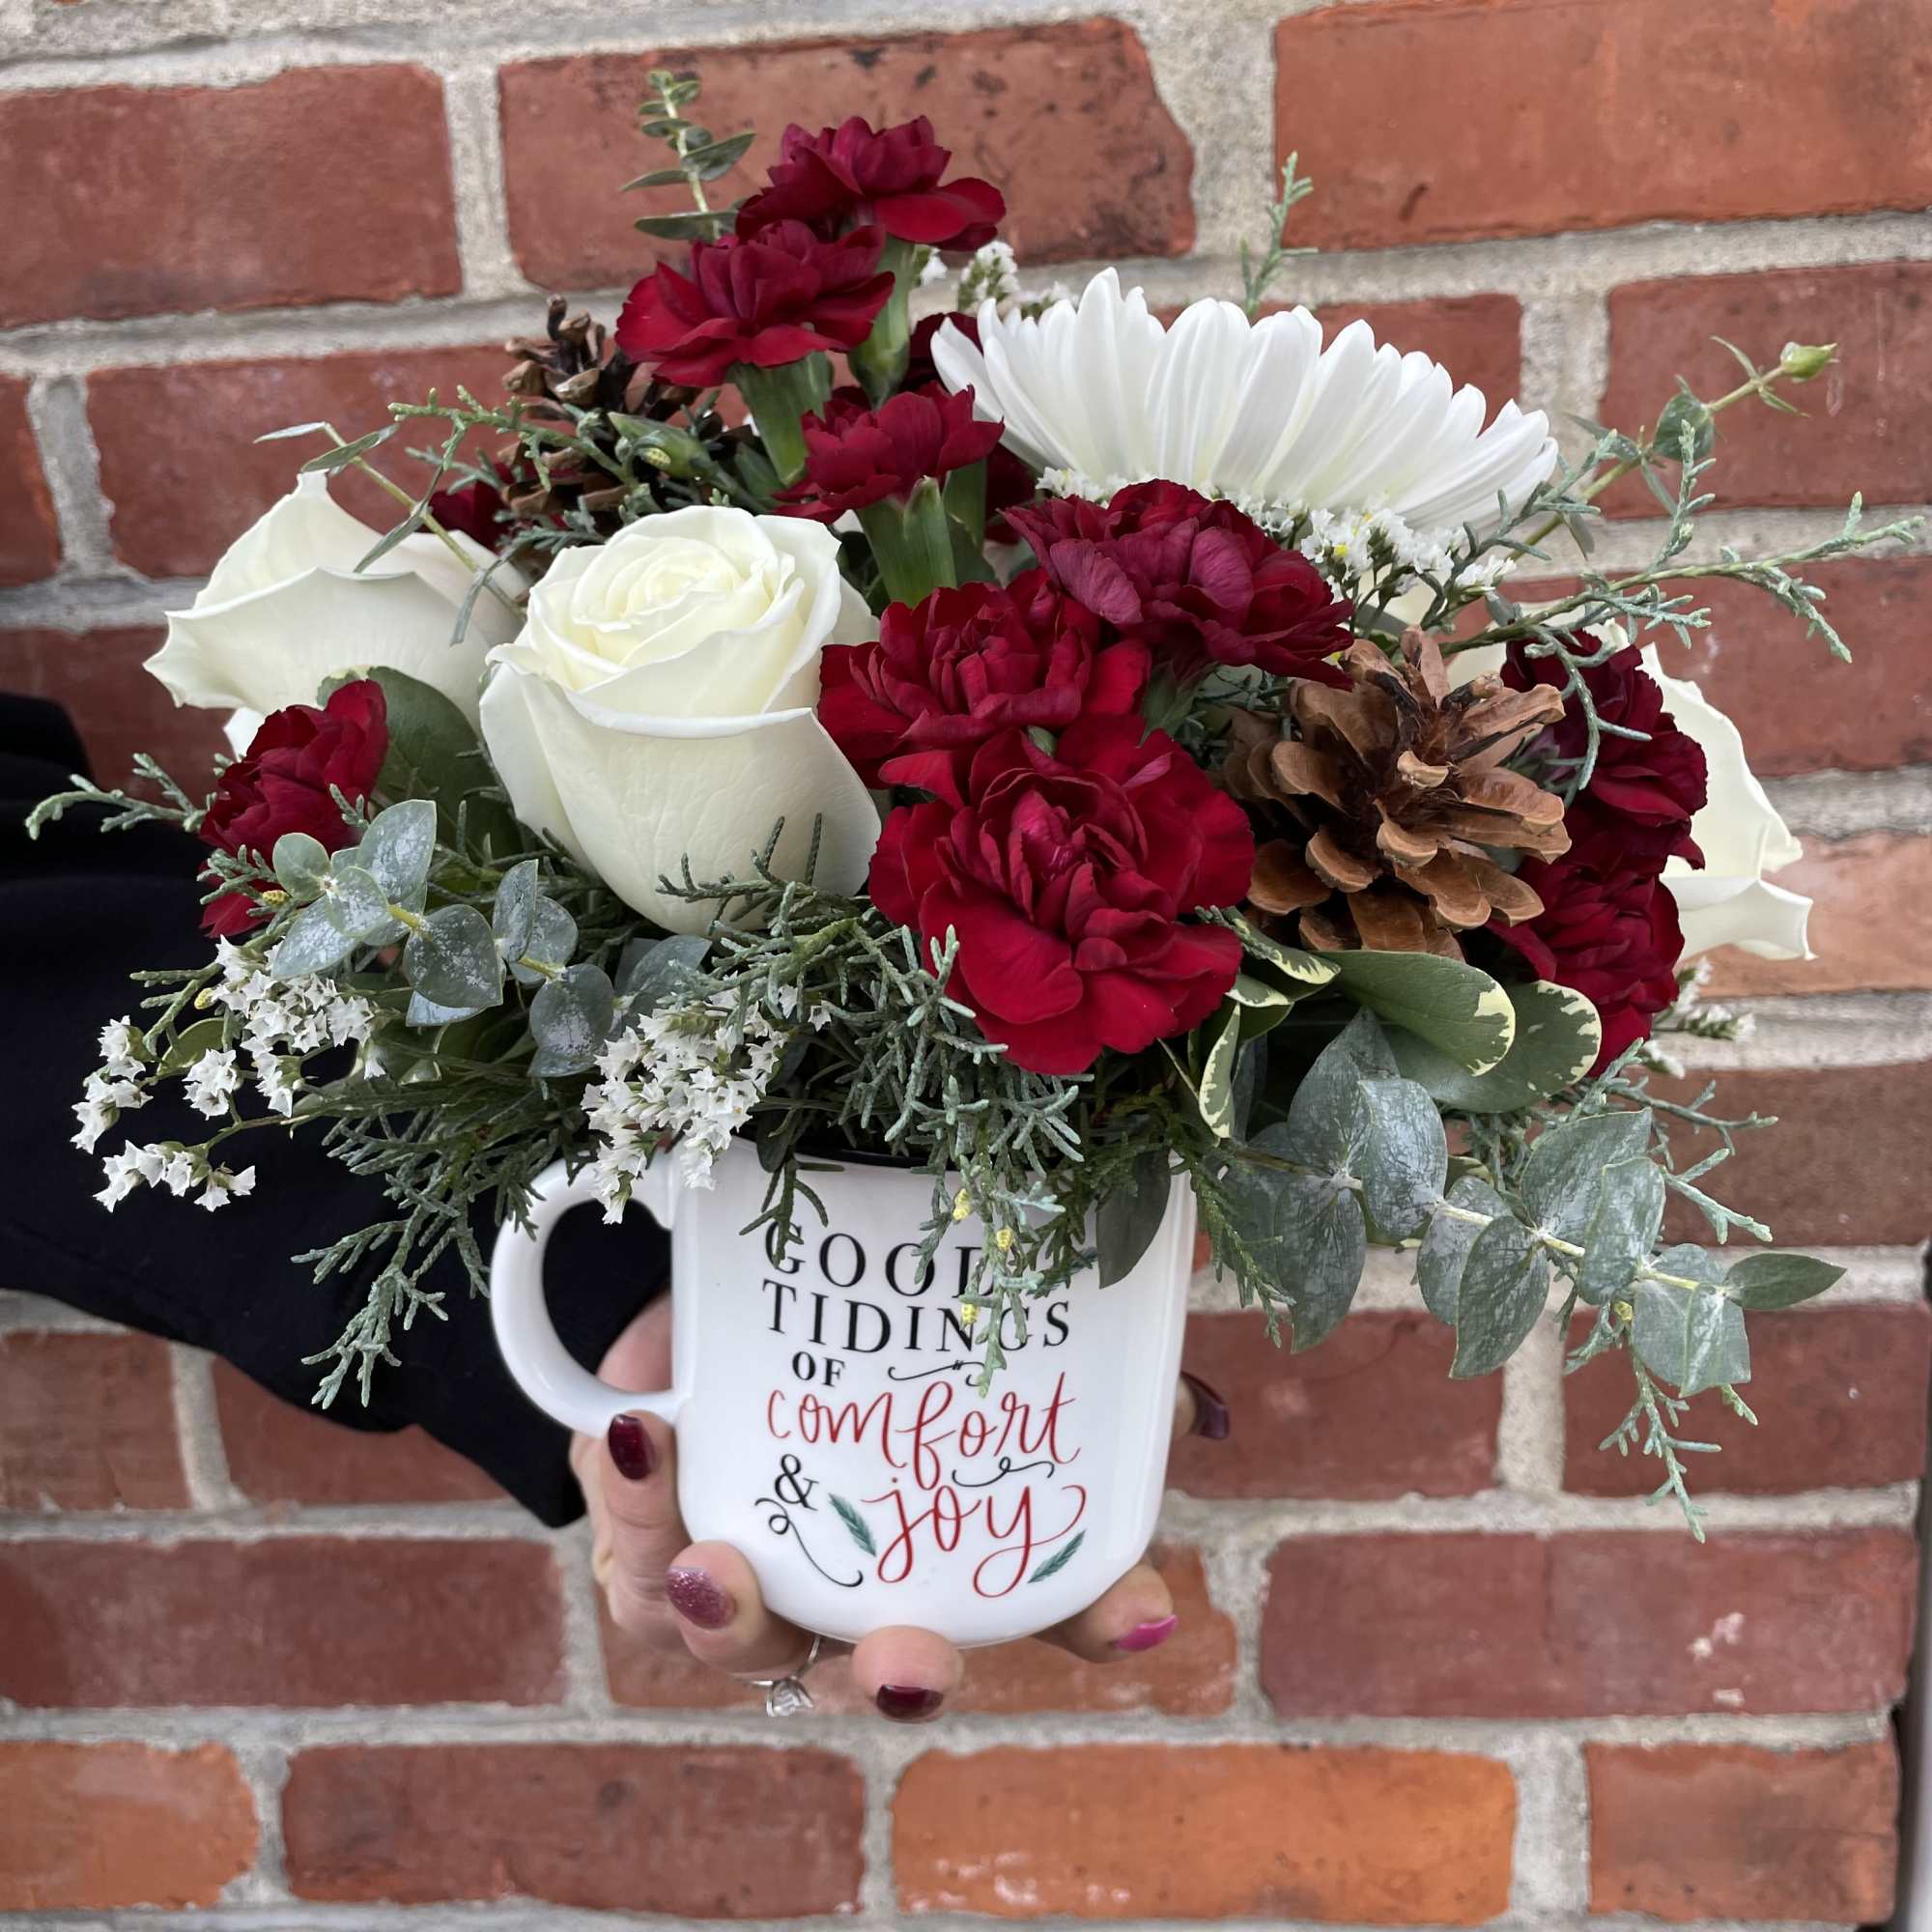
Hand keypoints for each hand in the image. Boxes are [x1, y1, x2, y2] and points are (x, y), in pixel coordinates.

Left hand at [571, 1297, 1228, 1721]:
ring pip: (748, 1645)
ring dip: (737, 1616)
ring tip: (719, 1565)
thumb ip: (1042, 1330)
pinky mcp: (654, 1570)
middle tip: (914, 1658)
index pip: (1040, 1603)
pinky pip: (641, 1559)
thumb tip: (1172, 1302)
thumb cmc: (842, 1338)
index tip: (1142, 1610)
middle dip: (904, 1672)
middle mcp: (858, 1592)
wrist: (699, 1327)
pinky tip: (639, 1438)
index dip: (1094, 1618)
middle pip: (891, 1666)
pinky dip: (638, 1500)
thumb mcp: (938, 1322)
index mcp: (948, 1545)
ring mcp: (756, 1594)